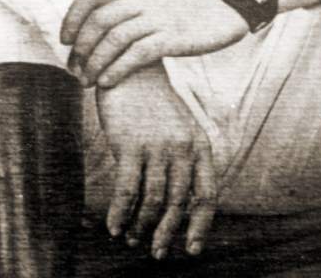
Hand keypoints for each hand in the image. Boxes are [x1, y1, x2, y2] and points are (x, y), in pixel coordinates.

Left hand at [62, 0, 247, 86]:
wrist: (227, 3)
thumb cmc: (189, 5)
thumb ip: (130, 3)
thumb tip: (101, 23)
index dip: (72, 17)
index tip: (64, 40)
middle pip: (98, 20)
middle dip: (80, 48)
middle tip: (75, 70)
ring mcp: (157, 17)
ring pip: (113, 39)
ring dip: (94, 63)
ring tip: (87, 82)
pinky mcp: (172, 37)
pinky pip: (137, 54)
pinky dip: (117, 69)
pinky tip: (107, 83)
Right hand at [97, 64, 216, 258]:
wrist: (130, 67)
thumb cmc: (151, 102)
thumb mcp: (178, 126)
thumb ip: (183, 158)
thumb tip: (178, 201)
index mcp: (198, 144)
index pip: (206, 194)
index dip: (200, 225)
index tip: (193, 249)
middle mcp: (182, 147)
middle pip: (178, 203)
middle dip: (167, 233)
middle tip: (157, 253)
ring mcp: (157, 146)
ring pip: (153, 202)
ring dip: (141, 226)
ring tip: (131, 238)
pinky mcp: (130, 144)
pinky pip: (127, 191)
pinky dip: (120, 214)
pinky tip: (113, 226)